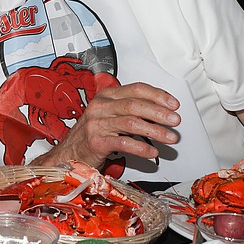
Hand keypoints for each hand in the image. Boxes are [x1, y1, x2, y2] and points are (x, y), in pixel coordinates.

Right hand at [34, 82, 180, 167]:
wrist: (68, 154)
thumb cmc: (92, 135)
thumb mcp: (110, 116)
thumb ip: (130, 111)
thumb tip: (160, 112)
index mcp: (106, 96)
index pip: (136, 89)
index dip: (158, 95)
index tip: (173, 104)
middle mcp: (100, 106)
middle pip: (135, 104)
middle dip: (160, 112)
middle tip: (175, 120)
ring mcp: (97, 123)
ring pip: (132, 123)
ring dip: (155, 131)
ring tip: (169, 138)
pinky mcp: (96, 142)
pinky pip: (124, 143)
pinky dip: (141, 148)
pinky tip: (152, 152)